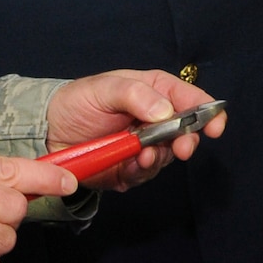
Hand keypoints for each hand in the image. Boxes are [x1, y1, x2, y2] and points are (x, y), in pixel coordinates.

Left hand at [45, 69, 223, 191]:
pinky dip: (142, 170)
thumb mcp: (104, 88)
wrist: (47, 131)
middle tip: (182, 148)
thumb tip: (167, 111)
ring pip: (168, 156)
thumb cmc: (76, 101)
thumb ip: (135, 95)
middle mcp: (156, 119)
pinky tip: (131, 163)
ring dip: (160, 157)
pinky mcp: (131, 169)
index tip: (215, 125)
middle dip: (187, 141)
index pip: (191, 98)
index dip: (207, 111)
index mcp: (155, 91)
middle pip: (186, 132)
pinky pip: (146, 173)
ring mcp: (145, 146)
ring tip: (142, 153)